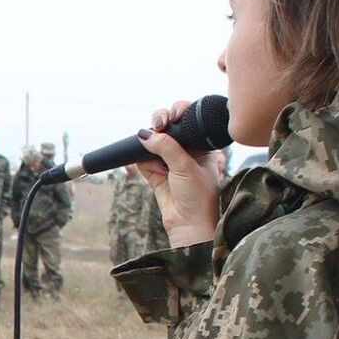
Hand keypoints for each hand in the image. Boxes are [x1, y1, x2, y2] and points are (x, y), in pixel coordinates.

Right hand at [132, 99, 221, 247]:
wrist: (189, 225)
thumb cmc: (198, 196)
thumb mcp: (185, 165)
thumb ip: (166, 146)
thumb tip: (144, 133)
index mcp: (201, 146)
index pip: (189, 122)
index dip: (179, 113)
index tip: (173, 115)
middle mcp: (186, 151)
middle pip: (169, 128)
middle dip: (161, 123)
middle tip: (159, 125)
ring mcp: (169, 163)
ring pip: (154, 142)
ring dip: (149, 138)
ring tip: (146, 138)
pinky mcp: (156, 175)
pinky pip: (143, 159)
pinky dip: (137, 156)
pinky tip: (136, 153)